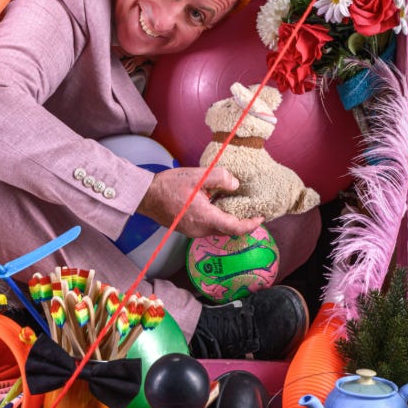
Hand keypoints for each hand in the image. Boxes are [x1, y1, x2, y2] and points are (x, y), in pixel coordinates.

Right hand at [136, 167, 263, 237]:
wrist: (146, 196)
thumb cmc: (169, 185)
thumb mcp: (197, 176)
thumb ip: (219, 178)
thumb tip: (235, 184)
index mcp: (206, 218)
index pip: (235, 228)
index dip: (251, 225)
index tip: (260, 218)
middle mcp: (200, 230)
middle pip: (228, 231)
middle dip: (241, 223)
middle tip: (251, 211)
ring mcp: (192, 232)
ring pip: (217, 229)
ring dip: (228, 220)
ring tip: (234, 206)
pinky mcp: (187, 229)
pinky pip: (207, 227)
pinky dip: (216, 220)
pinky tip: (216, 206)